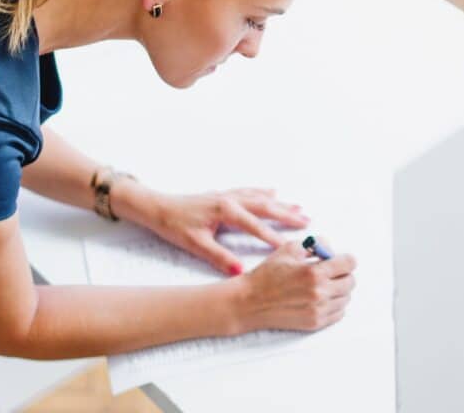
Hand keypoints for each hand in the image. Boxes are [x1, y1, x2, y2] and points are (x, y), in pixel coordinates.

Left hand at [150, 188, 310, 275]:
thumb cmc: (174, 225)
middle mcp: (230, 200)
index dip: (274, 237)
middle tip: (307, 222)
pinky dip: (264, 193)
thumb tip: (240, 272)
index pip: (255, 226)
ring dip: (280, 204)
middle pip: (265, 207)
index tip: (291, 247)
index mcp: (225, 211)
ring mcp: (227, 195)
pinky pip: (250, 192)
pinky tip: (274, 192)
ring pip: (260, 198)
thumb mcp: (196, 245)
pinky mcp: (223, 195)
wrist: (157, 207)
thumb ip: (219, 258)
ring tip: (299, 209)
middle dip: (286, 215)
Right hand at [232, 239, 356, 331]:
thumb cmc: (267, 274)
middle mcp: (320, 293)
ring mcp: (319, 310)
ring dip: (339, 290)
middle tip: (331, 272)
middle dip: (343, 274)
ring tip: (323, 285)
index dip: (345, 259)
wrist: (250, 302)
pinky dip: (335, 304)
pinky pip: (339, 313)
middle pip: (350, 281)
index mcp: (315, 272)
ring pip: (346, 298)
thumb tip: (329, 247)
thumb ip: (314, 244)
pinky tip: (321, 298)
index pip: (349, 263)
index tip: (340, 259)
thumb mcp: (289, 249)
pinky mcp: (315, 323)